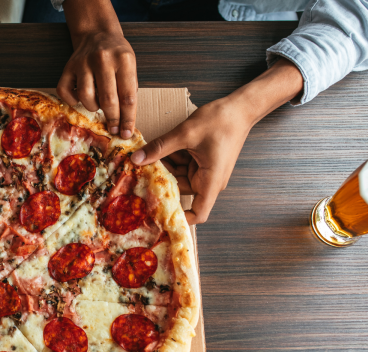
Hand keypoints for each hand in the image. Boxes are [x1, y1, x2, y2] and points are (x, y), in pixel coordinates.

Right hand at [58, 0, 136, 138]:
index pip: (128, 96)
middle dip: (112, 119)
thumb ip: (128, 90)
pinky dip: (73, 101)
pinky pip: (66, 93)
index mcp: (123, 59)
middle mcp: (103, 59)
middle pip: (108, 100)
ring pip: (86, 98)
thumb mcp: (130, 67)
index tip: (126, 132)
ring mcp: (83, 62)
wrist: (97, 34)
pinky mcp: (68, 67)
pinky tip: (80, 98)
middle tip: (113, 128)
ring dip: (93, 107)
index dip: (128, 119)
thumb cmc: (117, 55)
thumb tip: (125, 122)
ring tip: (97, 105)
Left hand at [130, 58, 305, 224]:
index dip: (181, 218)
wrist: (240, 107)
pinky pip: (182, 166)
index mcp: (211, 181)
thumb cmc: (221, 121)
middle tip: (140, 174)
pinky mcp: (202, 162)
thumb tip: (136, 159)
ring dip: (164, 168)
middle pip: (180, 191)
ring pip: (178, 177)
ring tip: (146, 158)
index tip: (159, 215)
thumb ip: (160, 148)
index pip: (199, 213)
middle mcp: (208, 180)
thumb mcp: (186, 133)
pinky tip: (157, 151)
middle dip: (162, 183)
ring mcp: (205, 171)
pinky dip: (171, 159)